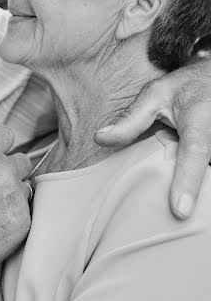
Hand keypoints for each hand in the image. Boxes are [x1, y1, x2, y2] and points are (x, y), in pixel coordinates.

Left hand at [94, 58, 210, 219]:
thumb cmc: (183, 89)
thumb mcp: (155, 94)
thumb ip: (131, 118)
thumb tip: (100, 138)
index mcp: (199, 119)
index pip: (195, 151)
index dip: (187, 181)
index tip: (180, 211)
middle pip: (205, 172)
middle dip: (187, 188)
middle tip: (171, 204)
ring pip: (210, 178)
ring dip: (195, 187)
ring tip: (178, 196)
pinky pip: (210, 175)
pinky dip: (198, 182)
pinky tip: (184, 187)